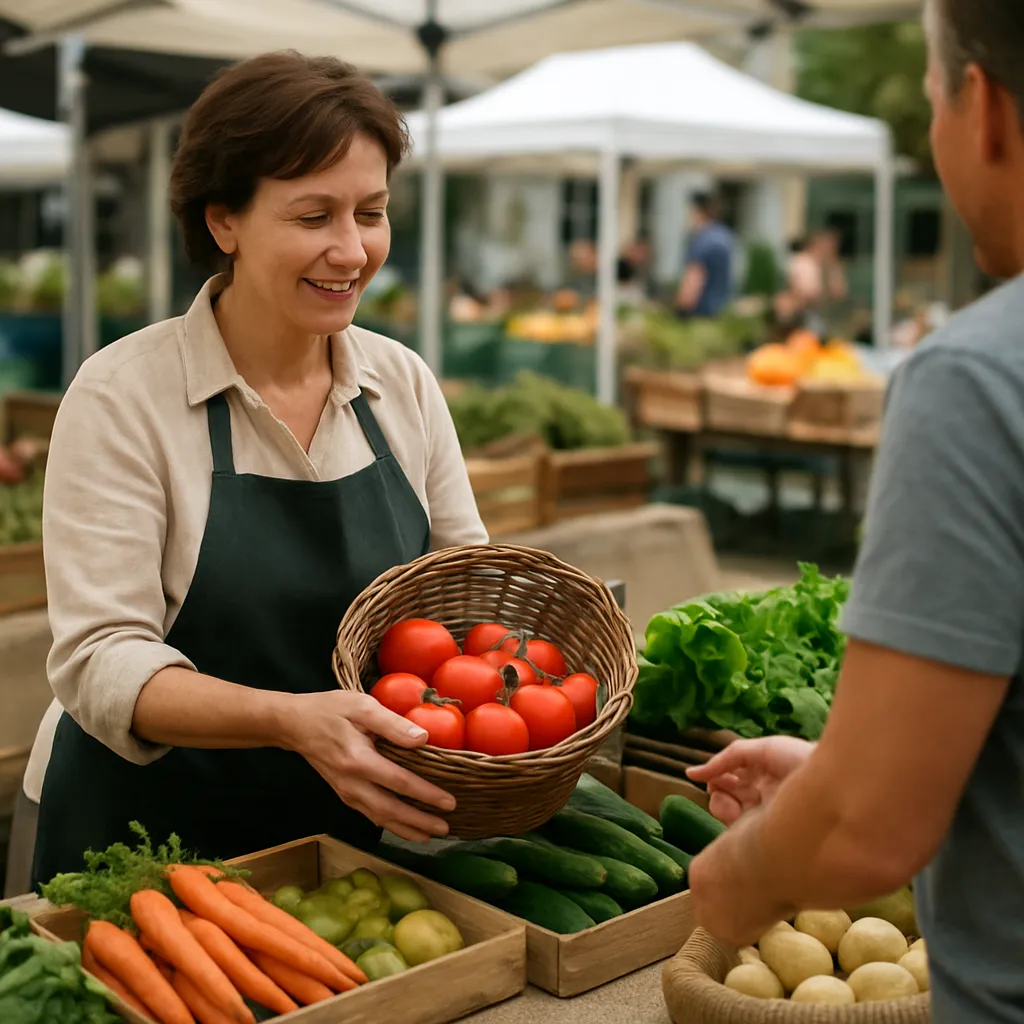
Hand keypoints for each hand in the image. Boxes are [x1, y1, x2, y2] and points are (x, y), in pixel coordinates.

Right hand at [279, 690, 455, 842]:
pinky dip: (389, 823)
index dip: (425, 794)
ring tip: (430, 834)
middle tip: (446, 827)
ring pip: (379, 817)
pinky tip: (404, 826)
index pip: (399, 782)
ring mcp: (345, 792)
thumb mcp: (362, 706)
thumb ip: (393, 723)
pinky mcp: (343, 794)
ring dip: (406, 828)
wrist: (295, 724)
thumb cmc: (330, 710)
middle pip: (390, 809)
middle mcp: (351, 783)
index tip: (449, 802)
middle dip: (419, 821)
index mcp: (358, 760)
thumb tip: (422, 738)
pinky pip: (369, 814)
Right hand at [686, 736, 813, 824]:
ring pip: (728, 812)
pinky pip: (737, 829)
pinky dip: (731, 823)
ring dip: (723, 808)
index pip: (728, 777)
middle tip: (723, 793)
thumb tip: (690, 774)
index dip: (716, 777)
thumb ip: (727, 758)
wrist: (836, 789)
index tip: (708, 780)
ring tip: (735, 808)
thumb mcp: (763, 750)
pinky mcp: (767, 832)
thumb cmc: (800, 761)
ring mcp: (764, 814)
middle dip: (719, 794)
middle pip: (725, 795)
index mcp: (761, 772)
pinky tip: (739, 819)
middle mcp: (761, 794)